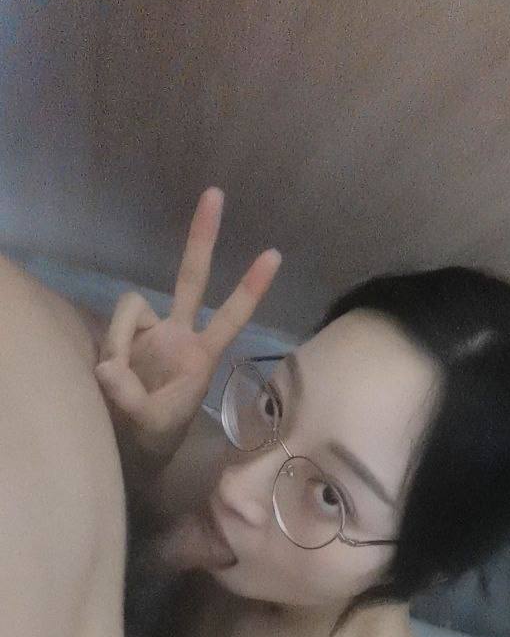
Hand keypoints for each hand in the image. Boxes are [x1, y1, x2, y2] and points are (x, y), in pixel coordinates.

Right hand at [95, 188, 280, 462]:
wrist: (132, 444)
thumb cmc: (154, 436)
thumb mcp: (147, 425)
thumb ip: (129, 396)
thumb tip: (107, 365)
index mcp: (201, 356)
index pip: (231, 316)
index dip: (250, 289)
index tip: (274, 255)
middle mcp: (179, 334)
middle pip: (191, 277)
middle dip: (201, 238)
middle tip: (216, 192)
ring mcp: (151, 332)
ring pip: (131, 306)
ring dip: (119, 340)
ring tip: (119, 380)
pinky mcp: (125, 336)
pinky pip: (113, 327)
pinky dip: (109, 345)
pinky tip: (110, 372)